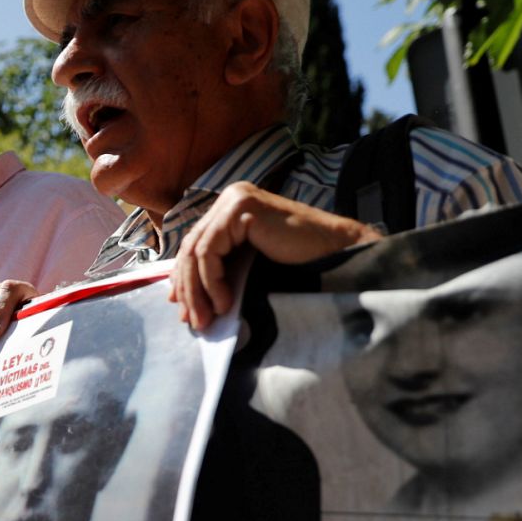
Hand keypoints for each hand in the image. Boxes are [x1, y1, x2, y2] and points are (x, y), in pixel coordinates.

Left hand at [171, 181, 381, 329]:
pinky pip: (210, 250)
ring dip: (198, 291)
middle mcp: (230, 199)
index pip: (196, 246)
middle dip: (189, 288)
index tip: (184, 310)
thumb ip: (221, 271)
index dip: (185, 279)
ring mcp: (235, 200)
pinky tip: (224, 303)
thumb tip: (185, 299)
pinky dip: (211, 281)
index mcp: (230, 209)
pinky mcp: (241, 208)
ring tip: (207, 319)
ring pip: (197, 251)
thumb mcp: (248, 267)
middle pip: (193, 247)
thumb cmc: (299, 265)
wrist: (337, 256)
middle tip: (192, 321)